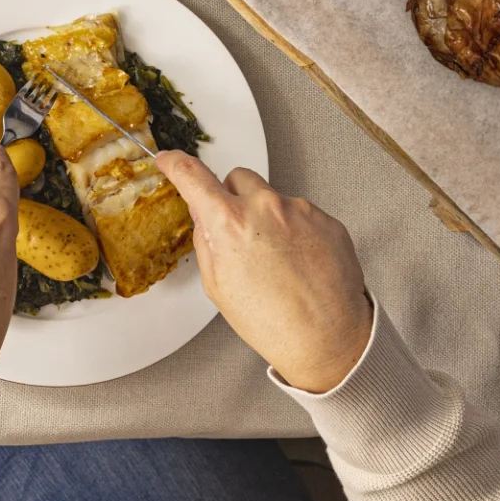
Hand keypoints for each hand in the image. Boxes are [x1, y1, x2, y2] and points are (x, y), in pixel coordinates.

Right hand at [156, 151, 372, 393]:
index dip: (176, 165)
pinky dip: (295, 230)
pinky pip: (302, 213)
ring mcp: (301, 212)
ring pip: (272, 197)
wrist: (328, 340)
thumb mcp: (218, 286)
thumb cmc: (273, 323)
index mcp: (230, 224)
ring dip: (267, 216)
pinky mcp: (328, 221)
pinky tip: (298, 262)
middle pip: (237, 179)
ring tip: (277, 259)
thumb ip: (207, 241)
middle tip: (237, 232)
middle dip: (232, 198)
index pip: (193, 177)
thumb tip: (203, 216)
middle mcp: (266, 208)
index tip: (171, 160)